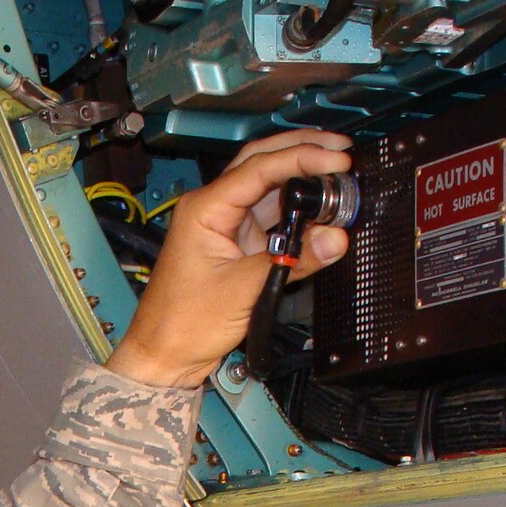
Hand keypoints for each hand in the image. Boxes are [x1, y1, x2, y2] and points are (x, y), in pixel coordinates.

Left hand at [105, 131, 353, 389]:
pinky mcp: (239, 246)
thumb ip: (292, 262)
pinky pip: (273, 219)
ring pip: (271, 189)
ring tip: (338, 179)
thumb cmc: (181, 325)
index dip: (302, 158)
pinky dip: (299, 214)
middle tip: (340, 151)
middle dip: (303, 150)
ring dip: (304, 182)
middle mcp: (214, 210)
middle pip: (263, 163)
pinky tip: (321, 214)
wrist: (165, 356)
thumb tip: (333, 239)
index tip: (336, 159)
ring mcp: (227, 226)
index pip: (259, 167)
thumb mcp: (243, 291)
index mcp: (204, 209)